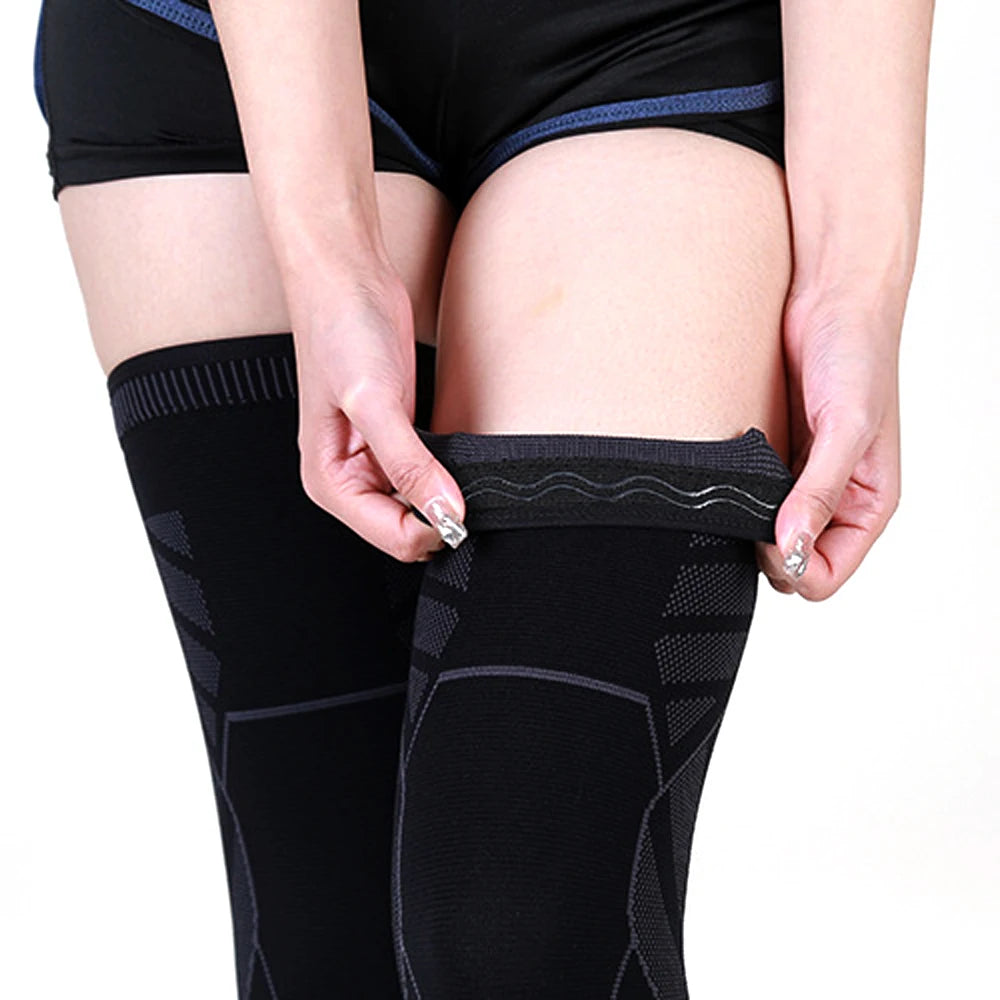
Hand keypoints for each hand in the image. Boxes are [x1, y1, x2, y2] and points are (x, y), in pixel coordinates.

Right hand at [290, 256, 466, 561]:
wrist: (348, 278)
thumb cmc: (341, 330)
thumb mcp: (374, 400)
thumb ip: (409, 463)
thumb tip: (445, 512)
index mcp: (330, 482)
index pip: (393, 537)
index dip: (434, 527)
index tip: (462, 501)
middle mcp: (350, 479)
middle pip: (409, 531)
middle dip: (440, 515)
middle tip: (465, 482)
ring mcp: (375, 462)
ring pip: (422, 508)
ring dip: (446, 497)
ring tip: (461, 466)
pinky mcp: (398, 441)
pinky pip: (429, 478)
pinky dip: (447, 475)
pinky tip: (457, 456)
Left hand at [756, 287, 902, 599]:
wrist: (831, 299)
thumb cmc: (858, 355)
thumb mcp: (846, 427)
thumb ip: (820, 493)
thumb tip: (791, 546)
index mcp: (866, 505)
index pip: (826, 575)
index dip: (793, 568)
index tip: (766, 537)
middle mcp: (835, 500)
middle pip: (792, 562)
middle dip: (767, 549)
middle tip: (748, 508)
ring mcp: (800, 482)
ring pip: (766, 534)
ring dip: (748, 521)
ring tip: (743, 484)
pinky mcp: (773, 459)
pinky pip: (749, 497)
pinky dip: (737, 494)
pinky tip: (734, 469)